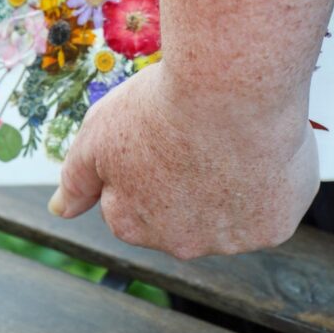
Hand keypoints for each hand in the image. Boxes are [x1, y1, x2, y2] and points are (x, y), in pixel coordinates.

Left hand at [48, 62, 319, 258]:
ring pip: (231, 211)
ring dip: (231, 181)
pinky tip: (261, 145)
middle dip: (188, 179)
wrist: (229, 89)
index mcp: (131, 224)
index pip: (132, 204)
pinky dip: (271, 179)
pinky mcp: (275, 226)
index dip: (147, 162)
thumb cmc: (160, 105)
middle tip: (196, 131)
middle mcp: (180, 244)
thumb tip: (58, 212)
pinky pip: (273, 204)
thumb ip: (76, 179)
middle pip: (183, 214)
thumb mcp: (97, 135)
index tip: (161, 131)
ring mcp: (230, 240)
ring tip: (230, 133)